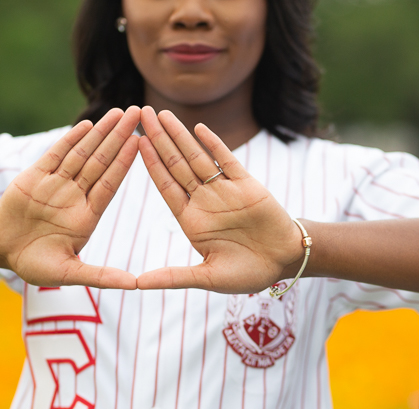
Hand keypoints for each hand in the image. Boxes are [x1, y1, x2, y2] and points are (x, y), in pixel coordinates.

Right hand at [0, 107, 139, 288]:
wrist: (1, 252)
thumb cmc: (37, 265)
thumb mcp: (69, 274)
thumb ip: (101, 276)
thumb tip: (135, 286)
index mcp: (88, 215)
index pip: (110, 183)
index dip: (125, 163)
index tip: (142, 144)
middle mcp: (76, 195)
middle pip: (102, 161)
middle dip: (120, 137)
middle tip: (141, 113)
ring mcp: (56, 184)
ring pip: (82, 153)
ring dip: (100, 133)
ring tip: (120, 113)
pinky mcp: (34, 177)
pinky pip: (55, 155)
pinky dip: (69, 140)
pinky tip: (86, 125)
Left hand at [136, 107, 301, 292]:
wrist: (285, 262)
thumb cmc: (248, 273)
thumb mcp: (208, 278)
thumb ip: (173, 277)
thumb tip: (136, 285)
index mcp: (191, 220)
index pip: (166, 186)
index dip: (150, 164)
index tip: (133, 143)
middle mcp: (205, 201)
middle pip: (176, 165)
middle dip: (158, 139)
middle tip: (140, 114)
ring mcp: (225, 190)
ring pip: (197, 157)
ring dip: (180, 136)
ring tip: (162, 114)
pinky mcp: (248, 184)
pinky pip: (227, 160)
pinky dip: (214, 144)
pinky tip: (199, 128)